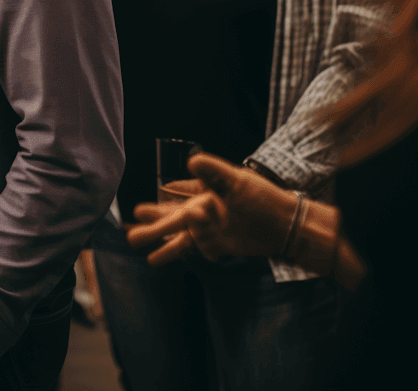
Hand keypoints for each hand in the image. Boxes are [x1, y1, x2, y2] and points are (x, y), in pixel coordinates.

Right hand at [126, 153, 294, 264]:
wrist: (287, 226)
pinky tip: (167, 255)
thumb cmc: (263, 197)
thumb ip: (213, 172)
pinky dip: (185, 251)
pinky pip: (199, 248)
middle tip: (131, 229)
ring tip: (145, 253)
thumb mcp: (237, 180)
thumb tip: (191, 162)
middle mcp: (206, 211)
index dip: (163, 196)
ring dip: (164, 244)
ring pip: (182, 237)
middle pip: (174, 218)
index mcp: (206, 193)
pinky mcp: (221, 245)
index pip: (178, 193)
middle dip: (153, 223)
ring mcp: (213, 230)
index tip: (142, 204)